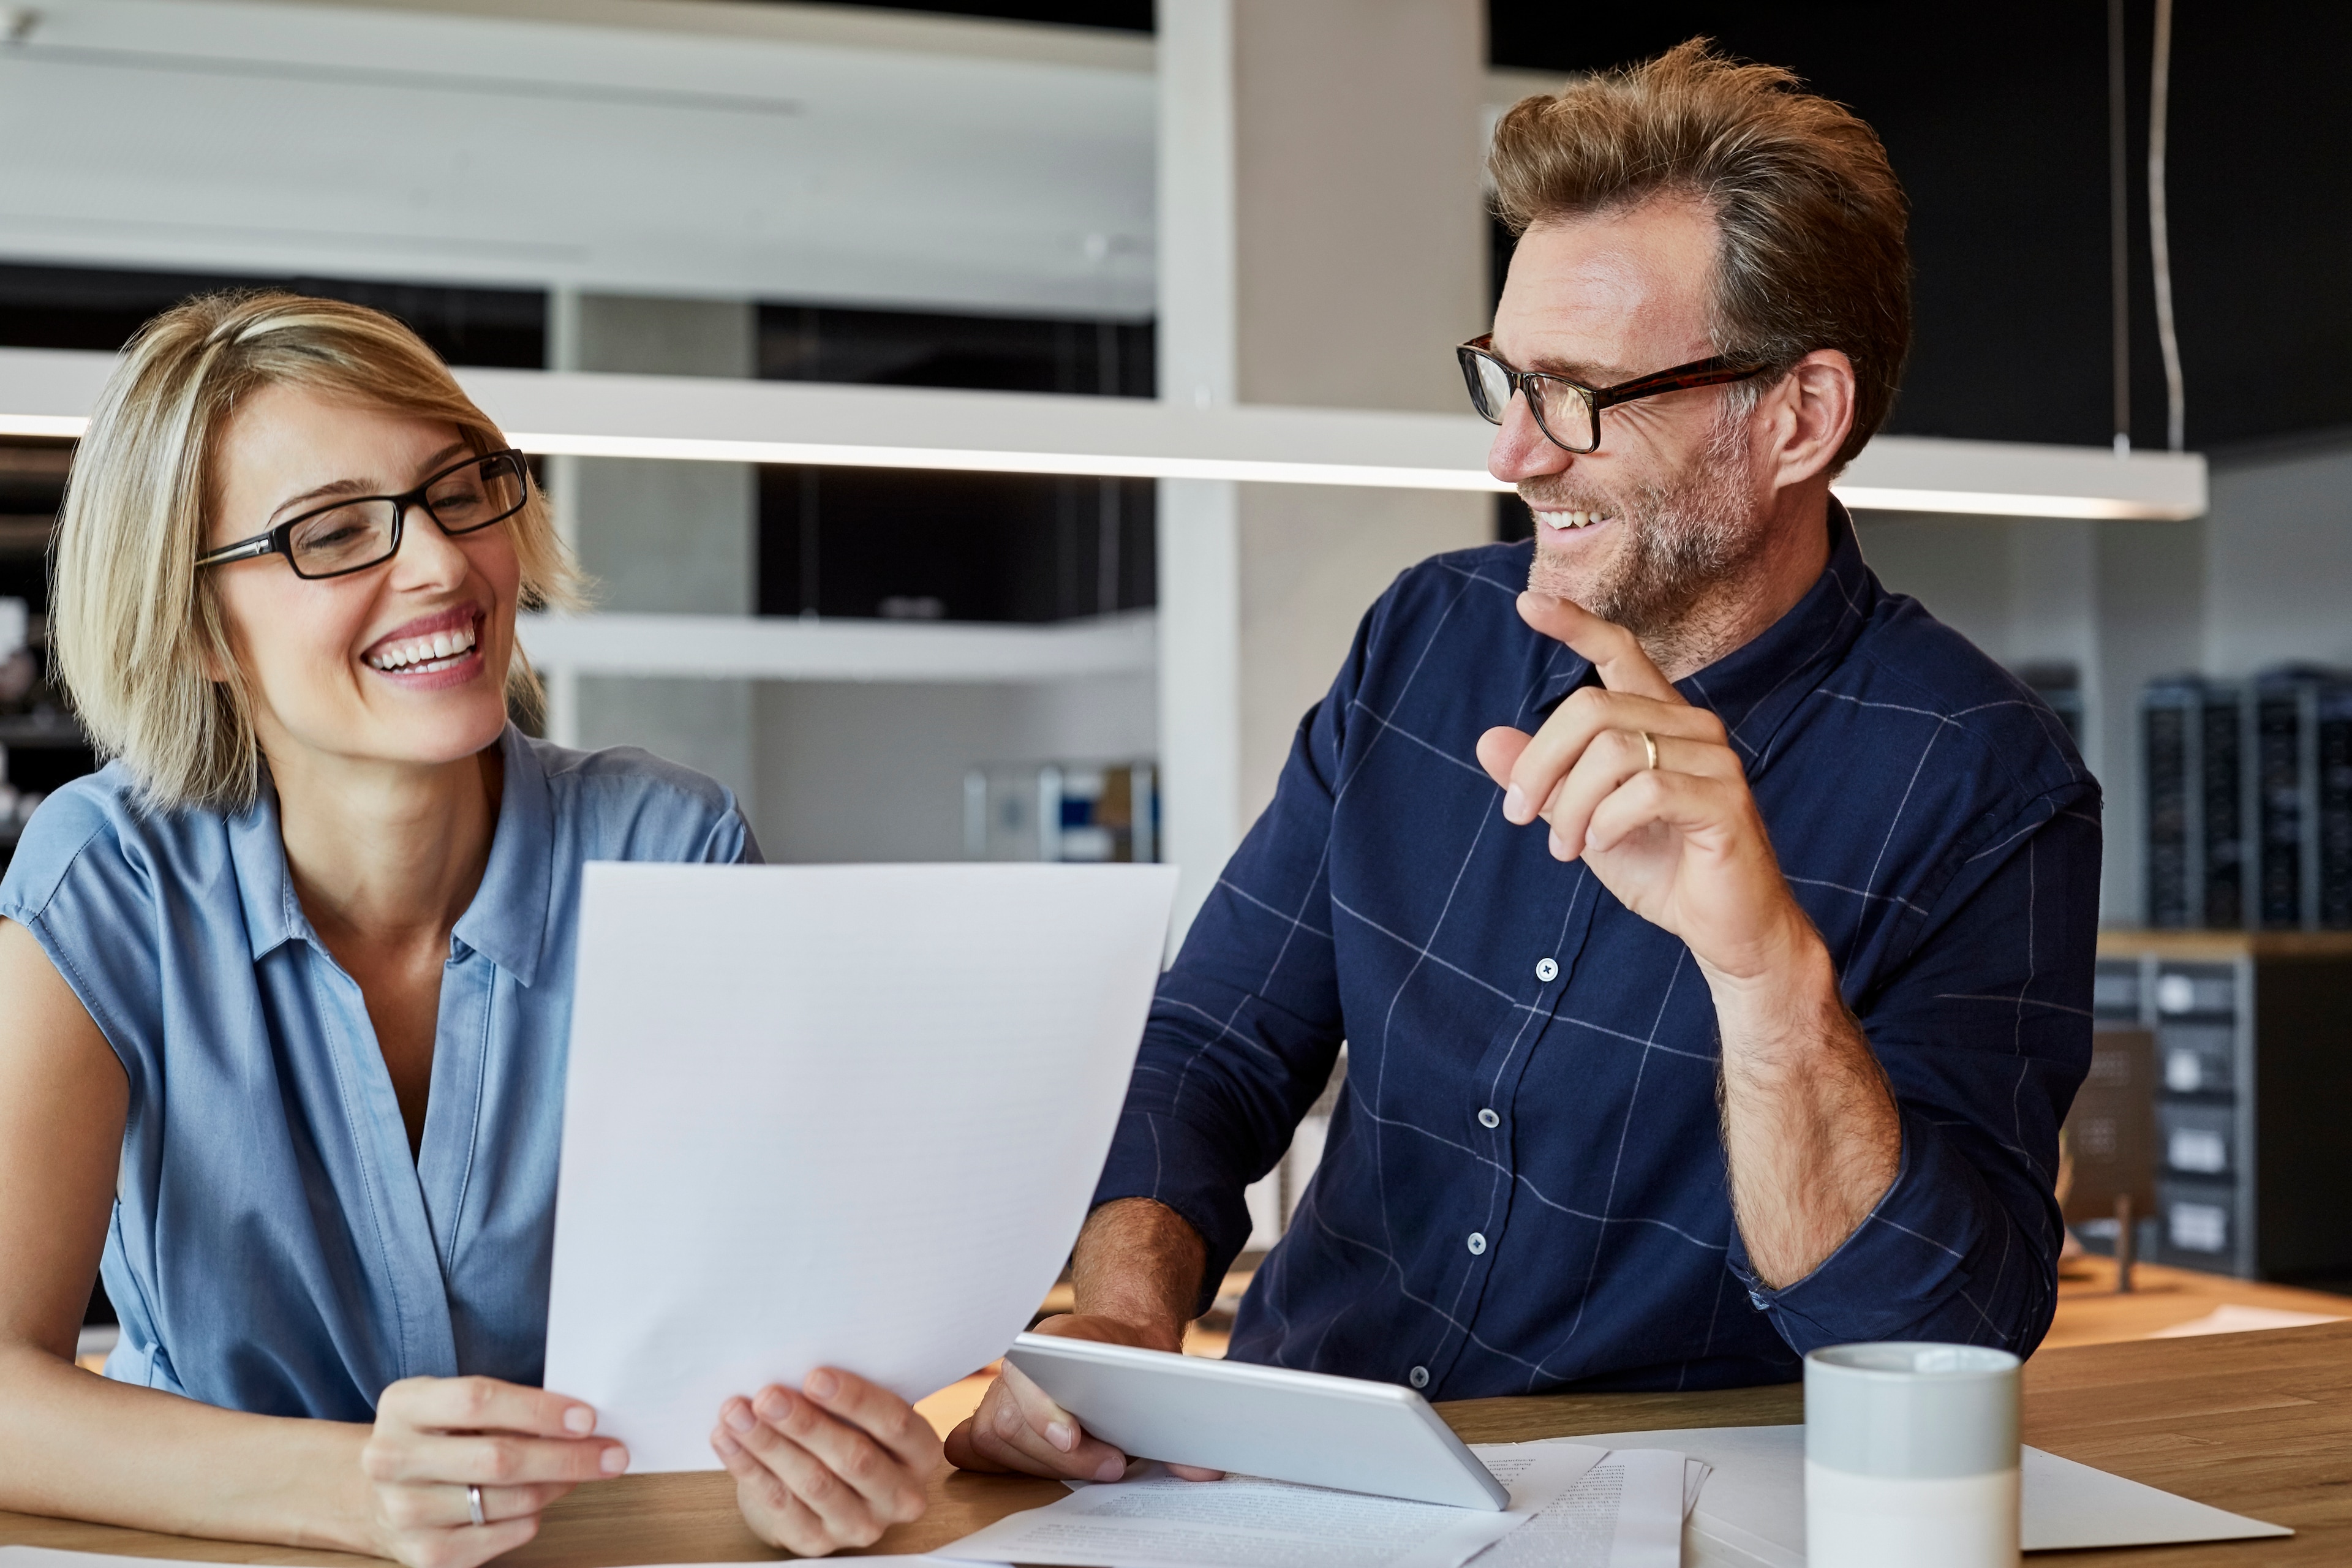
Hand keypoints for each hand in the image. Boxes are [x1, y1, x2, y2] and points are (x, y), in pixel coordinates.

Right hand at [359, 1375, 626, 1567]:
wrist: (376, 1496)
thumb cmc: (434, 1439)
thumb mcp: (449, 1403)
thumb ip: (503, 1404)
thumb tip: (581, 1418)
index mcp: (403, 1406)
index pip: (479, 1401)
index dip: (539, 1410)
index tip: (587, 1418)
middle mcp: (393, 1460)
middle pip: (499, 1458)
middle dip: (567, 1456)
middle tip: (612, 1453)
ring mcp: (405, 1512)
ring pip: (510, 1500)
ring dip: (558, 1485)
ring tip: (577, 1471)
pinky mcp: (426, 1555)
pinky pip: (505, 1534)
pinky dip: (534, 1516)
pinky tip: (538, 1500)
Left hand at [712, 1367, 938, 1555]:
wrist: (825, 1485)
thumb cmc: (847, 1431)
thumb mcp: (863, 1412)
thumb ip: (847, 1394)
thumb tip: (800, 1361)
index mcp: (920, 1453)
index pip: (896, 1424)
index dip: (855, 1400)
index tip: (814, 1376)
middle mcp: (899, 1495)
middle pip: (854, 1459)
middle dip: (806, 1424)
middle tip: (767, 1396)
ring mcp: (860, 1525)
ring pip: (813, 1483)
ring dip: (770, 1444)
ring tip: (737, 1413)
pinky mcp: (817, 1542)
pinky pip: (780, 1503)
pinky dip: (749, 1468)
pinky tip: (728, 1440)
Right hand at [944, 1314, 1220, 1482]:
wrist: (1121, 1340)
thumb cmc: (1134, 1358)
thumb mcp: (1163, 1373)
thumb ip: (1179, 1420)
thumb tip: (1202, 1472)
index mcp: (1051, 1339)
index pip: (1027, 1377)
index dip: (1044, 1412)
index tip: (1072, 1436)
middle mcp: (1014, 1364)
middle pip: (1012, 1423)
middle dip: (1062, 1456)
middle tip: (1113, 1464)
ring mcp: (997, 1391)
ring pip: (996, 1439)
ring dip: (1043, 1465)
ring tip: (1097, 1465)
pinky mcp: (991, 1418)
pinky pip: (972, 1446)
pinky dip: (998, 1461)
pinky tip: (1034, 1466)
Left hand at [1475, 592, 1814, 985]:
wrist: (1725, 929)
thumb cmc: (1662, 868)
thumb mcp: (1584, 820)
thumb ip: (1544, 779)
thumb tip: (1489, 740)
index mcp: (1660, 720)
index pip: (1619, 651)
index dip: (1575, 624)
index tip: (1526, 603)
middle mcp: (1692, 726)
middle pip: (1590, 709)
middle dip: (1540, 764)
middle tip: (1519, 815)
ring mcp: (1715, 759)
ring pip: (1612, 751)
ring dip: (1570, 806)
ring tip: (1564, 846)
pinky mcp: (1725, 800)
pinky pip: (1645, 790)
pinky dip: (1606, 822)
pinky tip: (1601, 844)